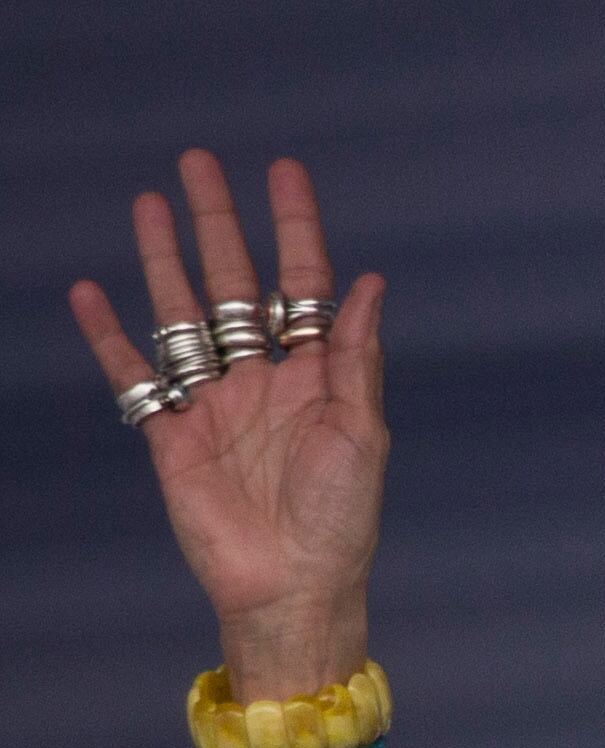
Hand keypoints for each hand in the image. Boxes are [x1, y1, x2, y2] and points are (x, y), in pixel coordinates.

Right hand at [70, 152, 387, 698]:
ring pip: (183, 314)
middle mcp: (263, 378)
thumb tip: (370, 284)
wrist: (290, 585)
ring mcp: (214, 402)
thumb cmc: (341, 517)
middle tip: (200, 162)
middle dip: (220, 224)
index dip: (294, 227)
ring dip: (165, 259)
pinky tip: (91, 291)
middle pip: (235, 282)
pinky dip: (109, 335)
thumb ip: (355, 358)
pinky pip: (134, 375)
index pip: (303, 283)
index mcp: (315, 374)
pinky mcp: (170, 435)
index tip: (284, 172)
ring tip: (148, 203)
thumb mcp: (362, 432)